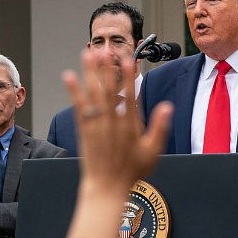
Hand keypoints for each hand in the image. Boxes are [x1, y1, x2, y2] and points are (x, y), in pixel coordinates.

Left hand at [63, 52, 171, 237]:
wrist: (106, 188)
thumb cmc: (132, 172)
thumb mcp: (153, 151)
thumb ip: (160, 127)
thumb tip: (167, 106)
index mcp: (130, 126)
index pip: (130, 95)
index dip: (128, 75)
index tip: (127, 58)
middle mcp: (112, 123)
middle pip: (109, 90)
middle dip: (106, 68)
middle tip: (104, 49)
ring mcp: (96, 126)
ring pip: (93, 94)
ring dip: (90, 73)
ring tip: (87, 53)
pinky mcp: (84, 131)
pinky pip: (78, 107)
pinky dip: (74, 91)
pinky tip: (69, 77)